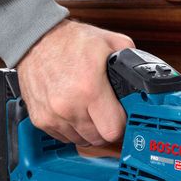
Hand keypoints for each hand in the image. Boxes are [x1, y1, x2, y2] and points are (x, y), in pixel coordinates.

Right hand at [16, 19, 133, 145]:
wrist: (35, 40)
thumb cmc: (69, 41)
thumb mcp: (110, 42)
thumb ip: (132, 60)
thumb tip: (146, 75)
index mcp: (90, 89)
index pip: (114, 130)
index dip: (121, 124)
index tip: (121, 117)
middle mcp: (70, 106)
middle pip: (98, 139)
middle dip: (105, 128)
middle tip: (105, 113)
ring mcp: (53, 115)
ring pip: (81, 141)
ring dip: (88, 130)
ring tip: (87, 110)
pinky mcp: (41, 120)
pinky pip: (63, 137)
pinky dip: (70, 128)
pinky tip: (72, 111)